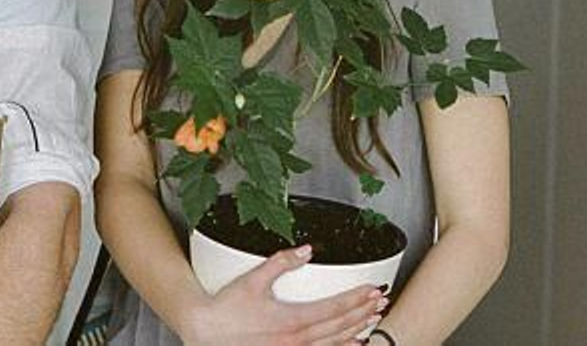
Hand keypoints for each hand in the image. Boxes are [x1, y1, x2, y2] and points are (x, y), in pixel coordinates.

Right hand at [178, 246, 385, 345]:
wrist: (206, 331)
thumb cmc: (225, 310)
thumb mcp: (253, 280)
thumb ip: (281, 263)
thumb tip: (305, 251)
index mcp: (291, 320)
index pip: (334, 308)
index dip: (356, 298)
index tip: (371, 290)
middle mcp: (297, 340)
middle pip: (340, 326)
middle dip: (363, 312)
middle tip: (380, 302)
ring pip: (334, 343)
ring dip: (356, 330)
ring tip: (372, 320)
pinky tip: (350, 343)